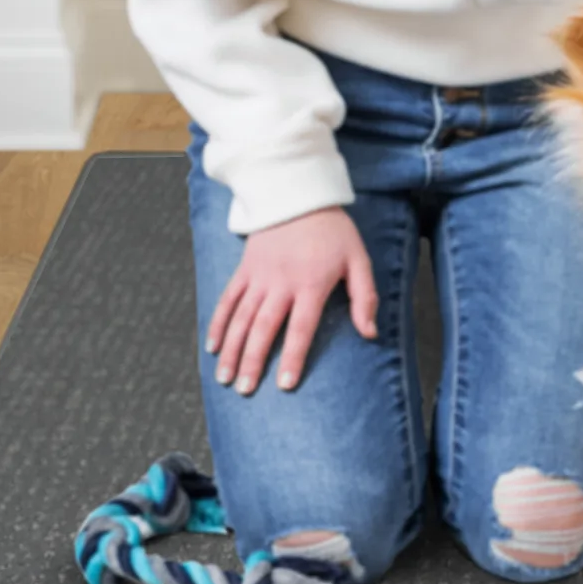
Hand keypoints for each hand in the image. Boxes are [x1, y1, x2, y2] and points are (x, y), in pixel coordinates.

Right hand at [207, 207, 377, 395]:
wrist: (297, 193)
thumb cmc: (333, 231)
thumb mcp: (358, 259)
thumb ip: (365, 297)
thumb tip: (370, 333)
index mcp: (311, 284)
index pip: (301, 328)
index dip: (293, 357)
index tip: (285, 385)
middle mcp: (281, 283)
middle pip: (264, 328)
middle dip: (253, 361)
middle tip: (246, 389)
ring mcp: (258, 276)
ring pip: (241, 318)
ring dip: (232, 349)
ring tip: (225, 378)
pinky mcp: (244, 269)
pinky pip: (228, 299)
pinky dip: (218, 323)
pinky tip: (212, 347)